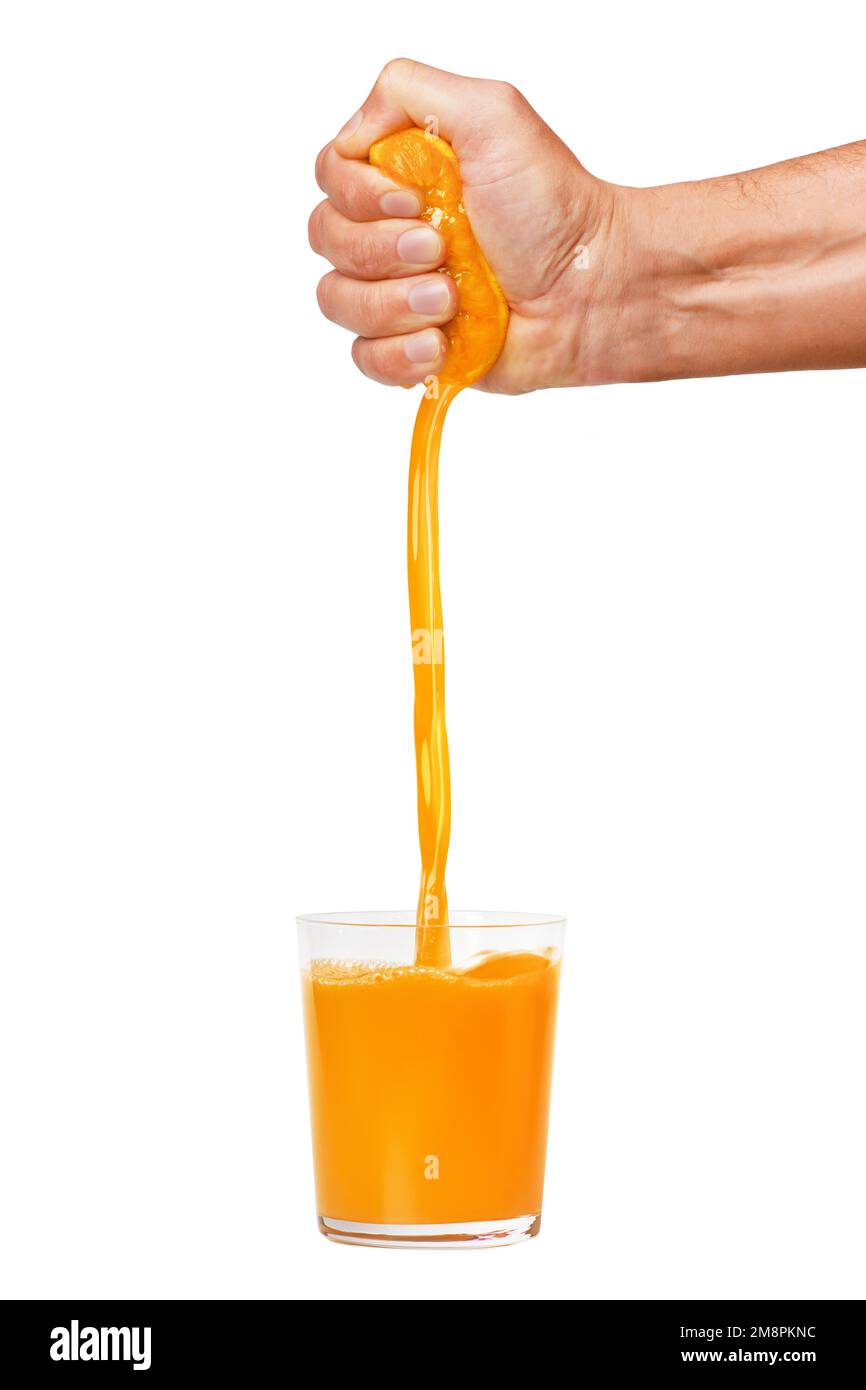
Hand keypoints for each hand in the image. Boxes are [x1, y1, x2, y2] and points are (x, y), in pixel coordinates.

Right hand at [309, 59, 616, 393]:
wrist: (590, 290)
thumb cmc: (551, 207)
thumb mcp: (490, 112)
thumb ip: (407, 92)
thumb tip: (353, 133)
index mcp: (400, 175)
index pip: (331, 177)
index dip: (360, 194)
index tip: (414, 201)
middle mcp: (390, 232)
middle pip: (327, 240)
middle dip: (383, 251)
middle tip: (442, 250)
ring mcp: (399, 293)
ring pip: (338, 301)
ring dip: (394, 302)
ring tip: (450, 301)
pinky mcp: (413, 348)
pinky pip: (365, 358)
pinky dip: (399, 353)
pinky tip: (439, 343)